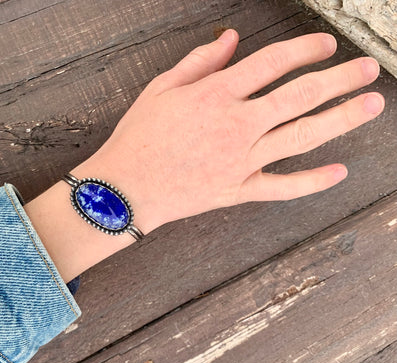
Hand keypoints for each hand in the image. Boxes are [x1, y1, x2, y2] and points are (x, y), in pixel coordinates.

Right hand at [76, 30, 383, 232]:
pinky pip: (283, 187)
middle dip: (339, 80)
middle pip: (299, 97)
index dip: (304, 50)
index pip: (272, 64)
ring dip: (341, 119)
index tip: (325, 46)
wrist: (125, 189)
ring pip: (301, 137)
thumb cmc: (138, 137)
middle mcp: (236, 125)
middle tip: (368, 70)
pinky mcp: (239, 190)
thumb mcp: (161, 89)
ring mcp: (241, 161)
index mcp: (215, 95)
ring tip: (371, 106)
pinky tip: (339, 172)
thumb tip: (231, 39)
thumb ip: (200, 62)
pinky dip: (312, 182)